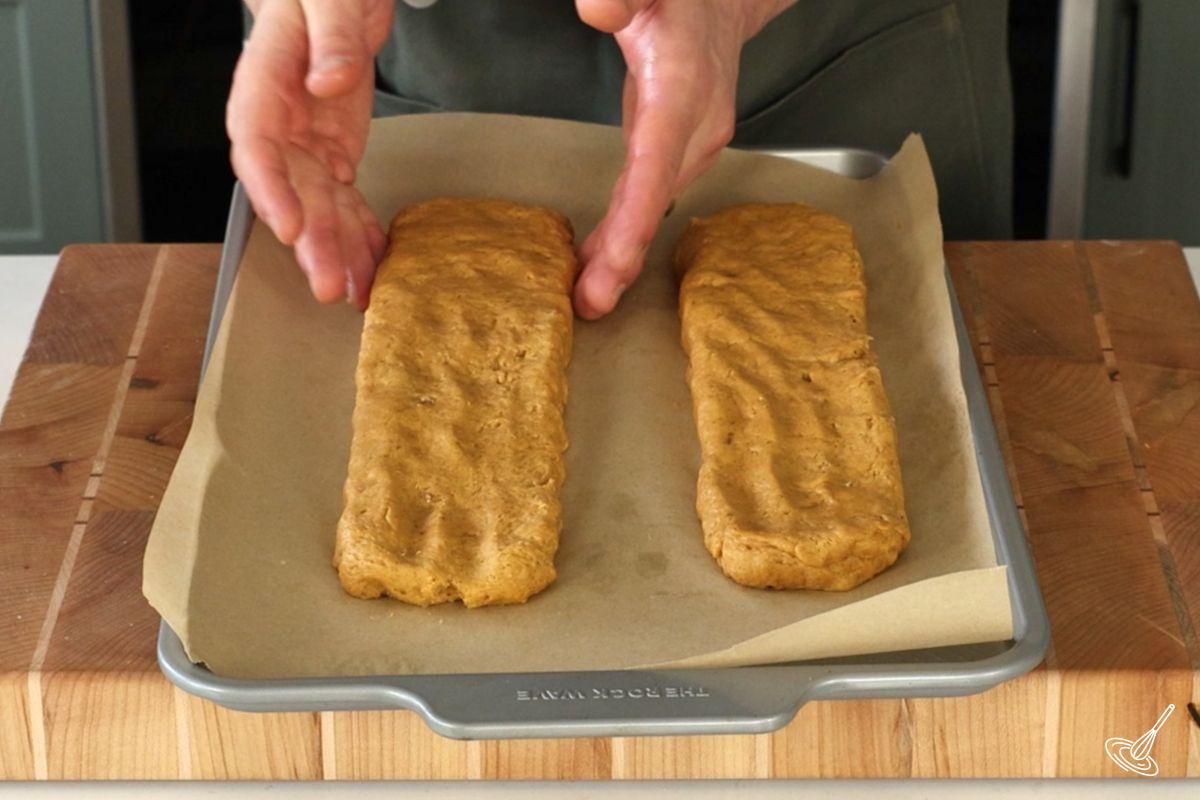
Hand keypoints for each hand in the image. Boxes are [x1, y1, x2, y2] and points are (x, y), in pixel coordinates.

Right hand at [228, 0, 394, 308]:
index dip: (271, 190)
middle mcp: (278, 126)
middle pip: (290, 192)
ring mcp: (305, 146)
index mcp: (263, 85)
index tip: (290, 227)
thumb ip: (330, 36)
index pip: (257, 144)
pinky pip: (345, 202)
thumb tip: (328, 81)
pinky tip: (371, 270)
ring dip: (337, 254)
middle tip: (328, 284)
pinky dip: (360, 238)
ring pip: (319, 208)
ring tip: (355, 295)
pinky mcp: (332, 155)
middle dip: (310, 243)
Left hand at [573, 0, 794, 318]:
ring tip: (587, 296)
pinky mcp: (682, 146)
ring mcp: (694, 140)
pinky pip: (648, 194)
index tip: (614, 263)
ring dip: (622, 251)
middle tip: (590, 304)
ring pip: (652, 203)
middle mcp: (696, 124)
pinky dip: (625, 228)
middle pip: (656, 197)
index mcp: (683, 85)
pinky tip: (599, 258)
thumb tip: (596, 7)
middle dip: (625, 256)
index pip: (658, 159)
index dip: (637, 216)